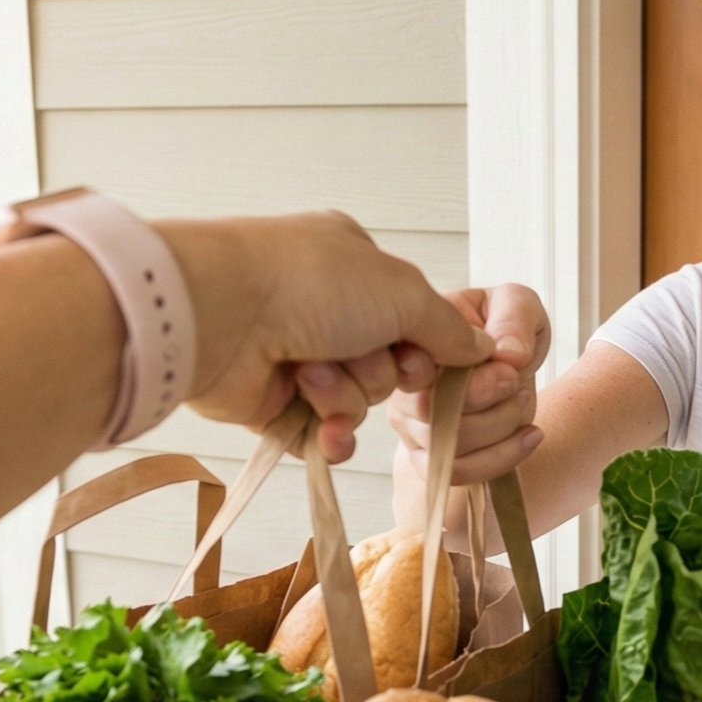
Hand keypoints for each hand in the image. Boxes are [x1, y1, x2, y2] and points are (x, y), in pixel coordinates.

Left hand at [158, 211, 493, 460]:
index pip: (412, 319)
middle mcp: (323, 305)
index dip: (424, 346)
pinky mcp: (268, 399)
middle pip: (388, 364)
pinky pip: (319, 432)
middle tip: (359, 357)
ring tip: (310, 377)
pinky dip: (327, 436)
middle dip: (378, 372)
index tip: (422, 354)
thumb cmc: (310, 283)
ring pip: (356, 399)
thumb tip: (482, 351)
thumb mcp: (404, 293)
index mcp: (353, 266)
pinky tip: (324, 433)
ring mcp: (294, 351)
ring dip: (344, 396)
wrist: (218, 313)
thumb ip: (449, 329)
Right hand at [388, 283, 550, 484]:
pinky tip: (531, 434)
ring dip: (503, 427)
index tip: (508, 366)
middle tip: (517, 381)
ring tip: (523, 400)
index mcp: (414, 341)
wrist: (511, 361)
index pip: (417, 370)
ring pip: (450, 448)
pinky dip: (503, 458)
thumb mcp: (517, 304)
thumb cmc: (504, 327)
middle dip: (493, 402)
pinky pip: (458, 473)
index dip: (468, 379)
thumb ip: (513, 319)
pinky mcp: (430, 455)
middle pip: (434, 416)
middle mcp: (402, 385)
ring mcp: (412, 424)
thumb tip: (507, 356)